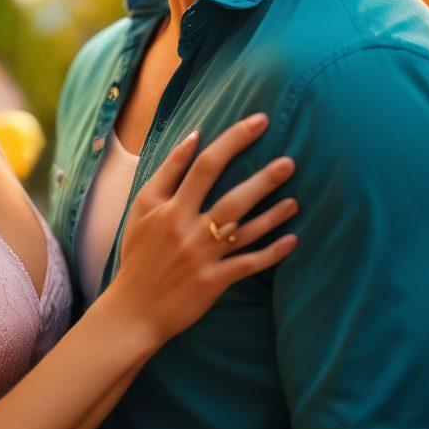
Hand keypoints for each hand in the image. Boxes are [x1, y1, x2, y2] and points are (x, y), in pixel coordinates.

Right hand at [108, 114, 297, 345]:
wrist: (134, 307)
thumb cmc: (139, 251)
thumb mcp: (143, 205)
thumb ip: (168, 170)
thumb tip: (195, 136)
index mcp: (170, 206)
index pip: (205, 165)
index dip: (233, 140)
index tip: (259, 121)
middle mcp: (188, 229)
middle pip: (231, 197)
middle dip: (262, 178)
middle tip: (290, 162)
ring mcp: (203, 257)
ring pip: (244, 231)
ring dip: (272, 214)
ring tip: (295, 200)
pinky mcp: (213, 282)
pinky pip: (248, 265)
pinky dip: (271, 253)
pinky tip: (292, 239)